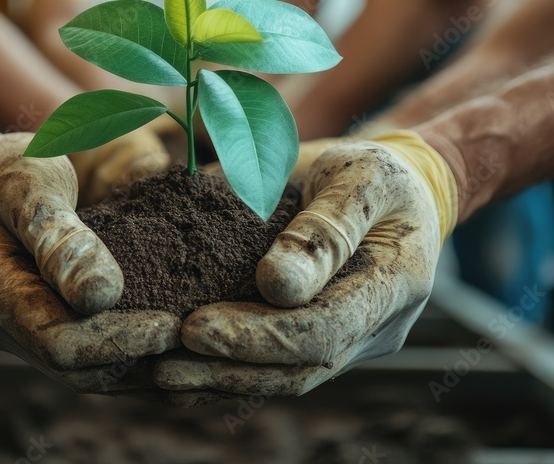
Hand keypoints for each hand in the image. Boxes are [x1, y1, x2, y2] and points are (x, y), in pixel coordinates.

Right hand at [0, 133, 179, 391]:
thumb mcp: (28, 183)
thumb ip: (59, 238)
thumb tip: (101, 297)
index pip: (58, 340)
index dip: (117, 341)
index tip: (171, 326)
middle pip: (74, 369)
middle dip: (137, 359)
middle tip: (196, 340)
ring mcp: (15, 335)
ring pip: (83, 373)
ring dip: (140, 367)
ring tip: (195, 349)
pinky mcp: (38, 331)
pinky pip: (86, 357)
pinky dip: (130, 354)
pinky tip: (174, 343)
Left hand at [156, 130, 456, 395]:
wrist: (394, 187)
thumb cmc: (377, 171)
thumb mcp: (361, 178)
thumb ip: (325, 230)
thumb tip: (276, 285)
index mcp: (395, 285)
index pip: (323, 331)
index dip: (259, 336)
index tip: (195, 327)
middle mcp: (376, 328)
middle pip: (299, 370)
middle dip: (228, 368)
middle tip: (161, 363)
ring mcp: (350, 342)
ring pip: (283, 381)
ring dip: (218, 381)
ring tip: (157, 375)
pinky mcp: (320, 343)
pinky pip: (273, 370)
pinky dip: (223, 373)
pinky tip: (175, 370)